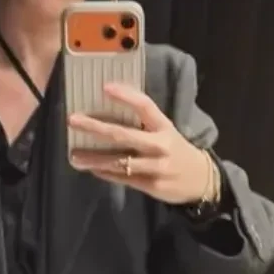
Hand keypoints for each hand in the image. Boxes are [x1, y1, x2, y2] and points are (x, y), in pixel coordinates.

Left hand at [68, 83, 214, 205]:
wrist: (200, 181)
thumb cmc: (176, 151)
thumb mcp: (166, 132)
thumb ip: (144, 124)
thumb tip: (108, 111)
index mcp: (164, 126)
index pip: (145, 106)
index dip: (125, 96)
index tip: (104, 87)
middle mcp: (160, 145)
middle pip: (124, 135)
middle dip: (95, 127)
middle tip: (73, 120)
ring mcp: (156, 167)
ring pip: (119, 161)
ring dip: (94, 158)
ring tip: (74, 156)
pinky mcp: (151, 185)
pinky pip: (123, 179)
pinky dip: (105, 173)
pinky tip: (91, 169)